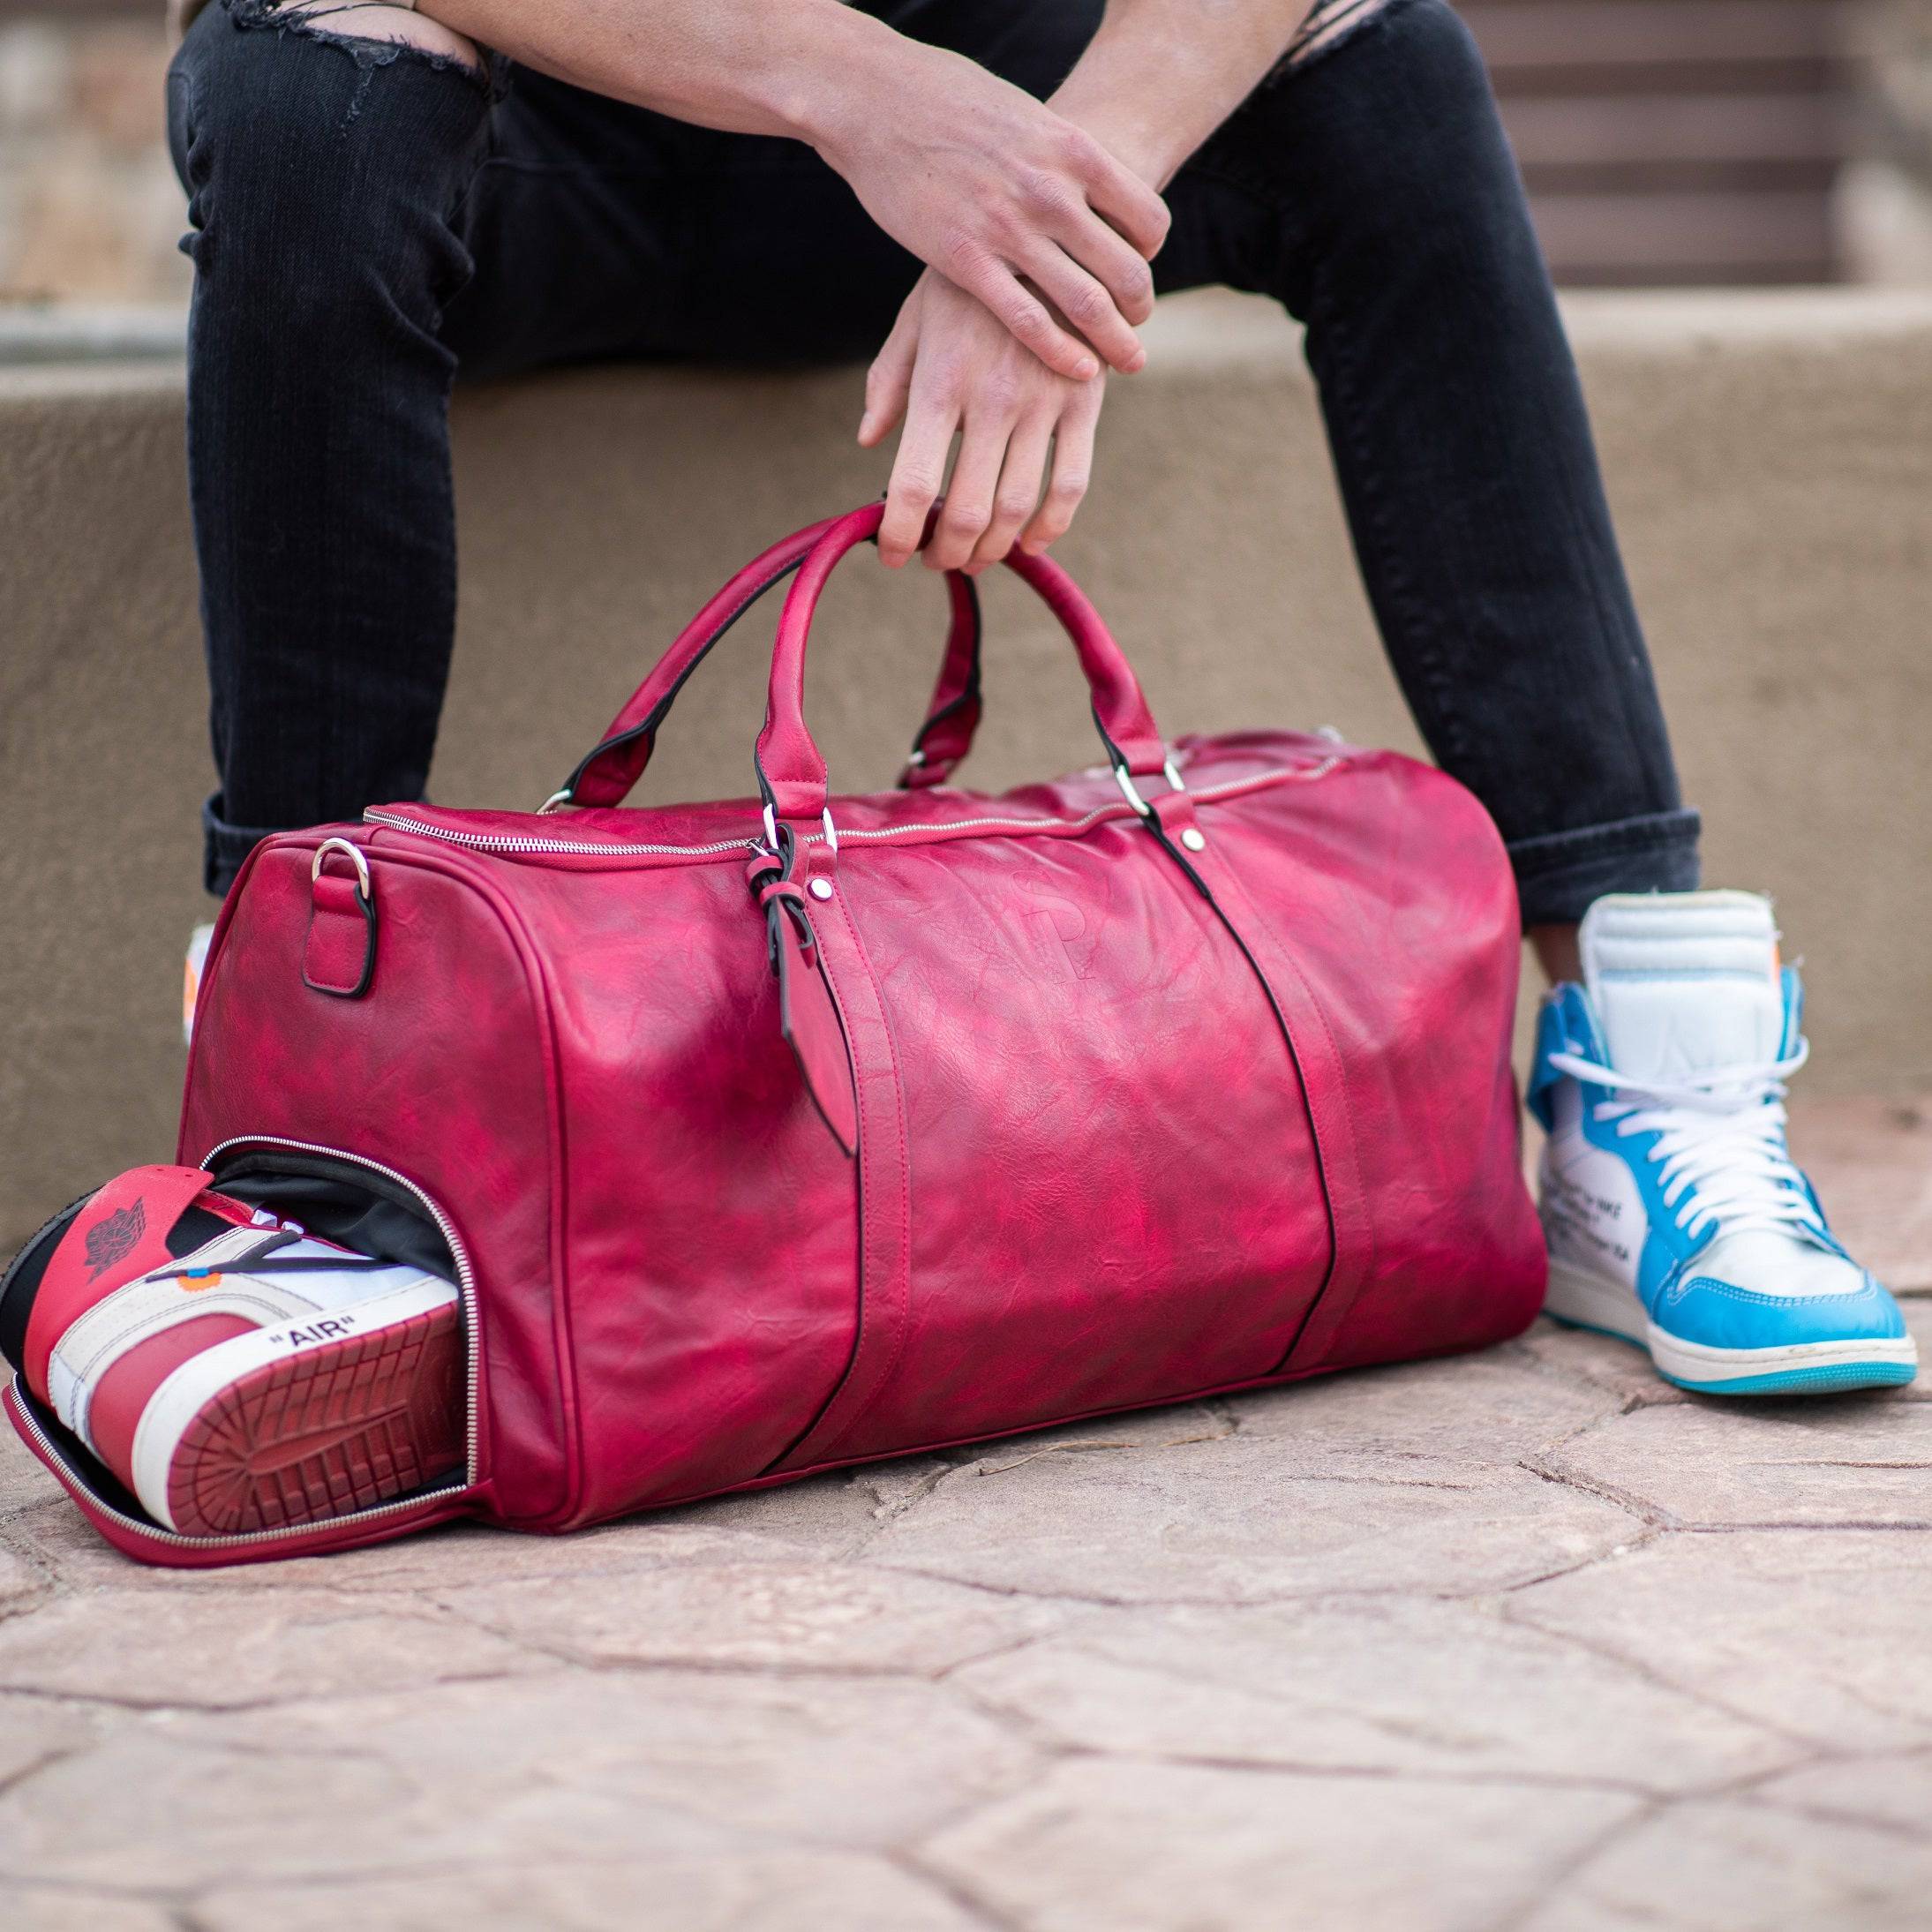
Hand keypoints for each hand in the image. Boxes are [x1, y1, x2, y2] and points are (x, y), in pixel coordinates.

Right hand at [812, 40, 1167, 381]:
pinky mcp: (965, 260)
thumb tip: (1088, 178)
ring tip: (1125, 360)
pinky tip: (1080, 370)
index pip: (1147, 218)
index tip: (1137, 264)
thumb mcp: (1027, 115)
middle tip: (1137, 326)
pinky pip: (1028, 320)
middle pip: (1127, 269)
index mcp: (1074, 150)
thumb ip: (1061, 155)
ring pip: (1088, 303)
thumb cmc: (949, 99)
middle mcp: (1051, 191)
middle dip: (1140, 308)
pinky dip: (1063, 352)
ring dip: (1115, 340)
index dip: (1151, 251)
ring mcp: (1008, 228)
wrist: (876, 98)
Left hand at [861, 269, 1105, 571]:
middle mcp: (992, 398)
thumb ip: (891, 382)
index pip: (915, 483)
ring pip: (1017, 509)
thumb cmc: (969, 283)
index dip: (900, 533)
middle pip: (967, 510)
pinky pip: (1071, 484)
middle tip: (935, 559)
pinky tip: (1030, 543)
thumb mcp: (916, 319)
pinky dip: (1049, 529)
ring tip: (973, 556)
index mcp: (941, 382)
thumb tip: (870, 442)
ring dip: (992, 549)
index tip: (892, 555)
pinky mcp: (1084, 403)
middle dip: (946, 552)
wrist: (1051, 233)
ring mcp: (1043, 403)